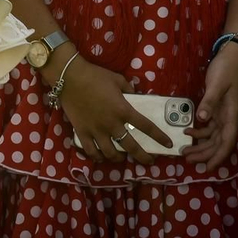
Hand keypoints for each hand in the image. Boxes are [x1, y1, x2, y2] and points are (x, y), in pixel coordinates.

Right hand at [54, 55, 173, 165]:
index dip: (159, 137)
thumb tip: (134, 94)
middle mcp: (112, 124)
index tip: (168, 144)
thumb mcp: (117, 79)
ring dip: (118, 158)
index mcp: (123, 110)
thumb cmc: (95, 76)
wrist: (70, 77)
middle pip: (131, 147)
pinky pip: (91, 151)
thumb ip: (128, 89)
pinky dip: (97, 156)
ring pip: (111, 153)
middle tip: (149, 161)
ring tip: (121, 158)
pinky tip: (100, 157)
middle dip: (143, 157)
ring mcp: (96, 130)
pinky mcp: (82, 132)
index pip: (146, 127)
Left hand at [183, 44, 237, 170]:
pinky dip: (199, 132)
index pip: (226, 142)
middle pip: (218, 143)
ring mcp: (223, 114)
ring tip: (184, 151)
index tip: (207, 168)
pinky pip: (209, 126)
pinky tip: (187, 132)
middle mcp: (229, 118)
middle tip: (187, 160)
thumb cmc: (226, 69)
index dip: (218, 157)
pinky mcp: (217, 108)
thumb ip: (209, 102)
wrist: (231, 55)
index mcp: (231, 115)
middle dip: (204, 154)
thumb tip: (201, 120)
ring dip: (200, 145)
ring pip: (212, 137)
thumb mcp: (217, 84)